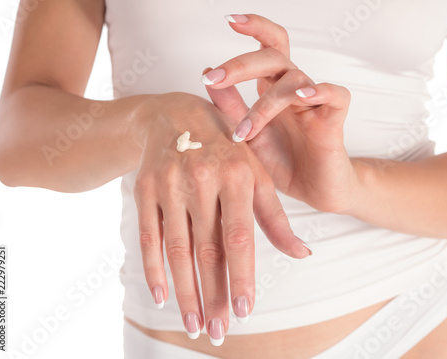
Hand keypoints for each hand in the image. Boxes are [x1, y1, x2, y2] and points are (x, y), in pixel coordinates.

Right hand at [133, 93, 310, 344]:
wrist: (174, 115)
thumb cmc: (225, 147)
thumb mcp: (256, 172)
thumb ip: (275, 216)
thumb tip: (302, 254)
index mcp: (236, 174)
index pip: (240, 236)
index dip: (241, 275)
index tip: (244, 310)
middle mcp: (201, 179)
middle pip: (207, 249)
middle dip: (212, 294)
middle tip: (217, 332)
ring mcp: (169, 184)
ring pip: (177, 248)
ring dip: (185, 290)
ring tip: (194, 324)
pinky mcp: (145, 190)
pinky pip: (147, 236)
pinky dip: (153, 268)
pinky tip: (162, 296)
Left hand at [202, 14, 358, 213]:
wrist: (313, 191)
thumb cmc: (282, 162)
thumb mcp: (247, 136)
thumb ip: (230, 107)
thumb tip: (206, 72)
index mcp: (273, 88)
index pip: (268, 47)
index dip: (255, 27)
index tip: (230, 20)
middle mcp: (294, 89)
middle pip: (274, 56)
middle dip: (241, 64)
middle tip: (213, 78)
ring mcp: (315, 102)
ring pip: (294, 79)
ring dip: (265, 104)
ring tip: (245, 132)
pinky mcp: (334, 119)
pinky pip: (335, 94)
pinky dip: (321, 91)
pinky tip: (303, 97)